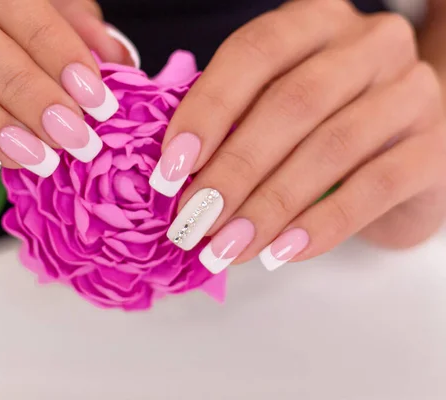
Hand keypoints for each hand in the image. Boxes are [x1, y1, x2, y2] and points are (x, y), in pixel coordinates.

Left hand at [150, 0, 445, 271]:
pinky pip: (377, 186)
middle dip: (234, 169)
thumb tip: (173, 176)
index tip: (170, 170)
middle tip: (195, 219)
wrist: (398, 153)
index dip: (208, 111)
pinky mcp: (436, 146)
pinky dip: (324, 223)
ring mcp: (410, 90)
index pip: (254, 53)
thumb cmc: (319, 126)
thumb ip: (231, 125)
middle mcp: (368, 44)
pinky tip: (283, 251)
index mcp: (314, 22)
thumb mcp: (272, 110)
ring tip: (229, 245)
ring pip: (332, 147)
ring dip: (270, 204)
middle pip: (292, 103)